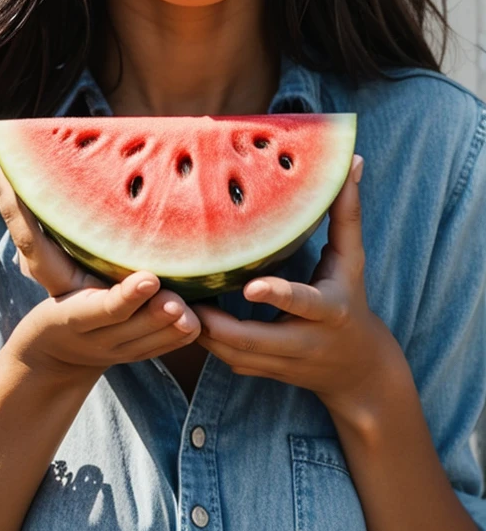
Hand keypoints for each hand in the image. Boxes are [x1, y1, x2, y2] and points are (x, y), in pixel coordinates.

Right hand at [0, 163, 200, 380]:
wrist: (51, 357)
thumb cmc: (41, 283)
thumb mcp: (29, 256)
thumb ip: (21, 217)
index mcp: (73, 312)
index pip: (101, 306)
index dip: (125, 297)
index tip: (148, 279)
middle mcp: (99, 335)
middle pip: (132, 328)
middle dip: (157, 315)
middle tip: (180, 301)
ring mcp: (120, 349)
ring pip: (152, 342)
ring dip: (173, 328)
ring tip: (197, 310)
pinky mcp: (139, 352)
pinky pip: (166, 347)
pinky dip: (183, 333)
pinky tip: (206, 313)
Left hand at [194, 155, 404, 417]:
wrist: (359, 371)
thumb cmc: (351, 298)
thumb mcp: (353, 259)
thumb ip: (347, 211)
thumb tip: (354, 160)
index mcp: (328, 310)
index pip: (303, 303)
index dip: (277, 295)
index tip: (250, 286)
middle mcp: (304, 341)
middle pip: (253, 339)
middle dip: (216, 322)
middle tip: (182, 292)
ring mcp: (280, 362)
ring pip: (233, 353)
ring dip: (201, 330)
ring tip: (170, 299)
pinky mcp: (261, 371)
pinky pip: (226, 359)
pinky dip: (204, 340)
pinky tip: (178, 315)